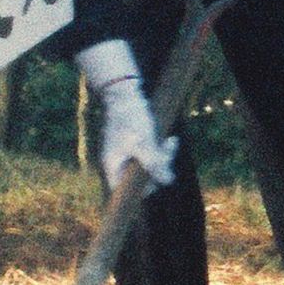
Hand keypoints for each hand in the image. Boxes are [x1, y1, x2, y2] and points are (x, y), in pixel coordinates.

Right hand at [81, 40, 173, 190]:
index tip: (156, 183)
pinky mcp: (135, 146)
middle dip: (158, 169)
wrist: (125, 92)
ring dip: (163, 157)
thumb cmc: (130, 118)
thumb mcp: (144, 143)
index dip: (141, 191)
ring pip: (148, 167)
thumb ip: (154, 164)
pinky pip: (150, 155)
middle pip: (140, 180)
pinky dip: (160, 150)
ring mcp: (125, 155)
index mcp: (111, 166)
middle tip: (168, 151)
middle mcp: (117, 163)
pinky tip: (170, 139)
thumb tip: (167, 182)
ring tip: (171, 141)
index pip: (124, 193)